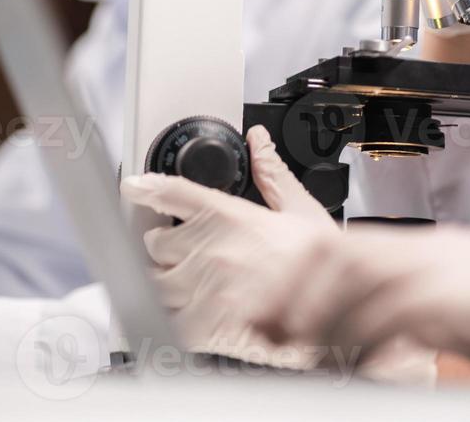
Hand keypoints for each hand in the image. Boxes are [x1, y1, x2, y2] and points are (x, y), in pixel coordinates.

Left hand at [120, 126, 338, 366]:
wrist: (335, 310)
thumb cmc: (322, 264)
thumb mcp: (300, 209)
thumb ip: (272, 174)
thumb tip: (260, 142)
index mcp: (227, 215)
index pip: (171, 193)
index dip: (146, 189)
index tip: (133, 187)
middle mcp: (208, 249)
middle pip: (155, 244)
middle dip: (164, 248)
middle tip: (182, 253)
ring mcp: (202, 288)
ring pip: (155, 283)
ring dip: (164, 282)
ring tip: (189, 287)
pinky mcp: (204, 326)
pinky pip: (167, 320)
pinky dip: (174, 318)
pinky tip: (193, 317)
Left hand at [249, 224, 469, 383]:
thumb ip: (455, 312)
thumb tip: (418, 330)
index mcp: (453, 251)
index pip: (364, 247)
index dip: (313, 274)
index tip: (283, 306)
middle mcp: (447, 251)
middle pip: (346, 250)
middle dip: (296, 286)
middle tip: (263, 321)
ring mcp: (456, 269)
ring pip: (357, 274)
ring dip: (314, 310)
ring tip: (289, 341)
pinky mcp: (468, 299)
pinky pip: (391, 311)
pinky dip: (358, 339)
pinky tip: (347, 364)